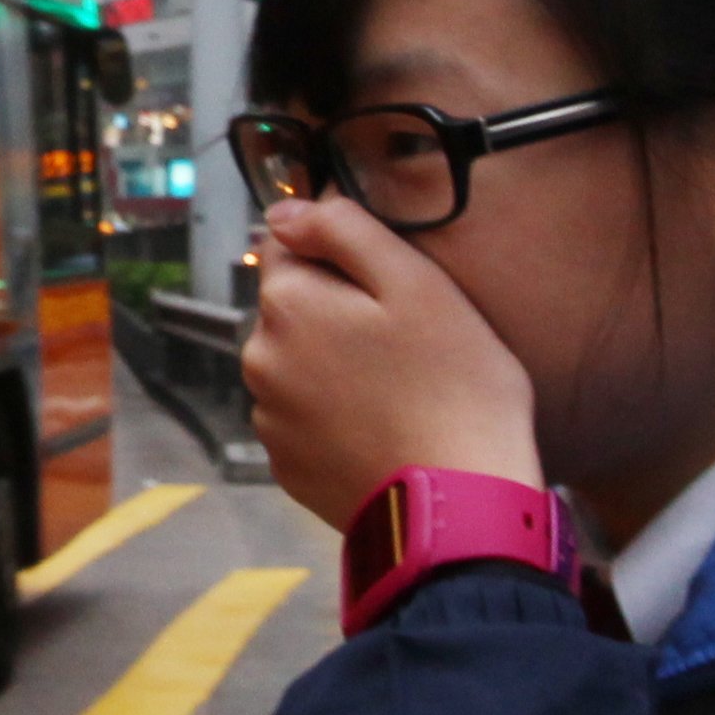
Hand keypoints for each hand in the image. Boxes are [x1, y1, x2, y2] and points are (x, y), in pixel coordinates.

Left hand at [240, 195, 544, 529]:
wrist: (454, 503)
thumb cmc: (453, 386)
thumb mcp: (415, 282)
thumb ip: (343, 230)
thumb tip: (285, 211)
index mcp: (287, 304)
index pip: (287, 245)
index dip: (338, 254)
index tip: (385, 282)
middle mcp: (260, 359)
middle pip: (292, 309)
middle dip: (336, 312)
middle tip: (405, 341)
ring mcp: (270, 419)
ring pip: (298, 365)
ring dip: (334, 365)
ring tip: (398, 390)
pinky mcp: (288, 467)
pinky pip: (306, 420)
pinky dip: (336, 416)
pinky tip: (383, 427)